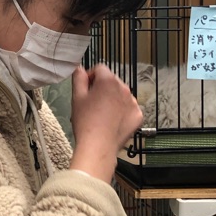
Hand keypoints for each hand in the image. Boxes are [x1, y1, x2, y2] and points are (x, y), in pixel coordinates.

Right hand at [70, 64, 142, 182]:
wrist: (98, 146)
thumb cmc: (85, 121)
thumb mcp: (76, 97)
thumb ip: (78, 78)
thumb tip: (80, 69)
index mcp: (108, 81)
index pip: (100, 69)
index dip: (90, 77)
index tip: (85, 90)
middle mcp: (124, 88)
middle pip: (112, 81)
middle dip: (102, 88)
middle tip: (92, 103)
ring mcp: (133, 102)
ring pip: (121, 94)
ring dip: (113, 99)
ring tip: (102, 114)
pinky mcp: (138, 115)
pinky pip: (129, 108)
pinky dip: (122, 111)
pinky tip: (112, 121)